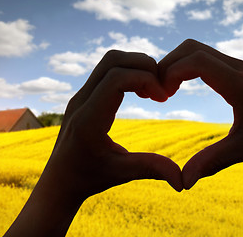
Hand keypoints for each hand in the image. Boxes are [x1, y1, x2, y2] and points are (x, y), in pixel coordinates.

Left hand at [46, 50, 182, 198]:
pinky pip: (107, 70)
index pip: (116, 79)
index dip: (146, 80)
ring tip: (153, 90)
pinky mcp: (84, 95)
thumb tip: (182, 181)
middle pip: (113, 60)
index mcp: (88, 120)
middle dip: (144, 66)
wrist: (60, 180)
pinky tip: (141, 92)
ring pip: (110, 61)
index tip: (163, 98)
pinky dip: (129, 72)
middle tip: (162, 89)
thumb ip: (151, 169)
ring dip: (136, 67)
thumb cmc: (88, 178)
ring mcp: (81, 95)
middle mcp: (81, 101)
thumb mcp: (121, 174)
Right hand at [158, 39, 242, 188]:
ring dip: (176, 63)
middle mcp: (239, 67)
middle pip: (192, 48)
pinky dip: (185, 65)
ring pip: (196, 48)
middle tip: (159, 92)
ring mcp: (238, 64)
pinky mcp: (236, 66)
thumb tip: (183, 182)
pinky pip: (203, 55)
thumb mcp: (242, 151)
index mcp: (240, 86)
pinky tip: (181, 86)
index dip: (172, 72)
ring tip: (167, 90)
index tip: (162, 96)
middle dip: (168, 65)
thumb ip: (211, 162)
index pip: (198, 61)